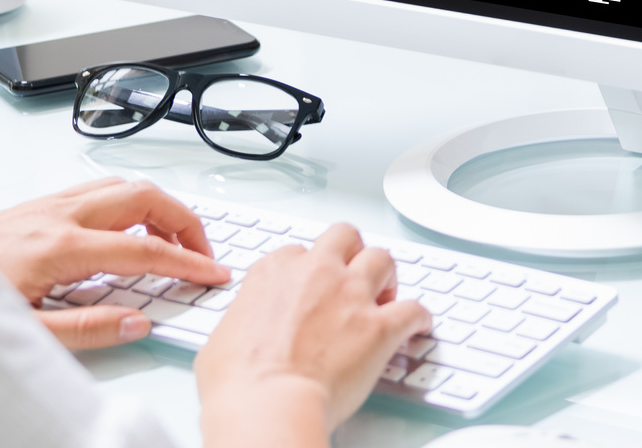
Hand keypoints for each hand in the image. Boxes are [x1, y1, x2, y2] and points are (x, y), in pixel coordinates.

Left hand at [0, 177, 228, 349]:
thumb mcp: (27, 333)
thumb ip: (87, 330)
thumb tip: (137, 322)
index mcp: (59, 248)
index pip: (144, 249)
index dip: (187, 261)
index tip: (212, 273)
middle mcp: (55, 215)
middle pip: (142, 197)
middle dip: (184, 221)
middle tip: (202, 252)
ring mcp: (43, 204)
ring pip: (120, 186)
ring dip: (157, 206)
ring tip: (171, 240)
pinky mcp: (32, 205)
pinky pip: (95, 190)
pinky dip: (127, 202)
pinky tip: (126, 226)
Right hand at [196, 223, 433, 446]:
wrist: (266, 404)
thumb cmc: (238, 381)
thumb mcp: (222, 338)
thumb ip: (243, 322)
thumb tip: (242, 335)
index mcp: (275, 272)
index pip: (298, 252)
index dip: (308, 270)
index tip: (312, 286)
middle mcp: (316, 273)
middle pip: (344, 237)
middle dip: (352, 252)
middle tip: (354, 276)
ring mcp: (350, 296)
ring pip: (382, 259)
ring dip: (387, 276)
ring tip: (386, 295)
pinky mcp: (379, 327)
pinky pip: (414, 308)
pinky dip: (419, 317)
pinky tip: (418, 326)